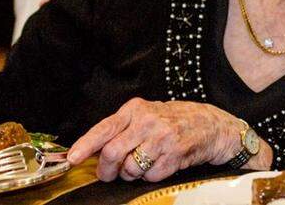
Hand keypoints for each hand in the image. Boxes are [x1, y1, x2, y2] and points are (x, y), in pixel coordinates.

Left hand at [66, 98, 272, 181]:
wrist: (212, 125)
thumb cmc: (175, 120)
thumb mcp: (147, 115)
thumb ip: (122, 129)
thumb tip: (93, 151)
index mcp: (136, 109)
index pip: (104, 128)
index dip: (85, 145)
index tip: (72, 158)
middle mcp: (148, 121)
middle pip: (112, 153)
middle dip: (107, 170)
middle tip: (110, 173)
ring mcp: (162, 137)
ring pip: (130, 168)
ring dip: (131, 174)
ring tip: (142, 165)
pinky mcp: (174, 153)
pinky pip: (149, 176)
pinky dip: (151, 176)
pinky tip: (160, 165)